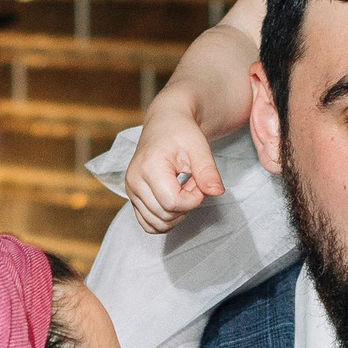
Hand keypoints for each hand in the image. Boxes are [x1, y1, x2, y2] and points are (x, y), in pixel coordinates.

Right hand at [124, 90, 224, 233]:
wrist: (165, 123)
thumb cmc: (182, 132)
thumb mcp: (199, 147)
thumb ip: (208, 171)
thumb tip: (217, 192)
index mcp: (149, 167)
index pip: (173, 203)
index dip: (193, 199)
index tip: (199, 182)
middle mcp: (134, 180)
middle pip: (165, 215)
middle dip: (187, 205)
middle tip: (193, 183)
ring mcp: (130, 191)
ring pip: (157, 224)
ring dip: (177, 213)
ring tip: (183, 189)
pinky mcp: (132, 197)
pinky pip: (148, 224)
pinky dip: (166, 219)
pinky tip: (175, 200)